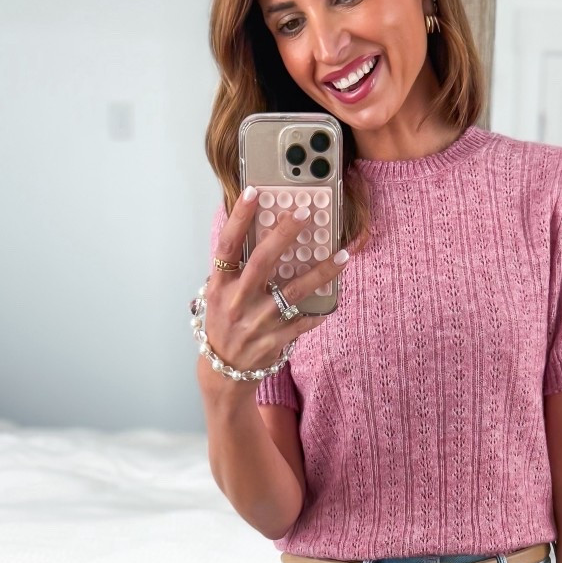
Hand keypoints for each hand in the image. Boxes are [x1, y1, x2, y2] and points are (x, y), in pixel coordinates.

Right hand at [199, 187, 348, 388]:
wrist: (222, 370)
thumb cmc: (223, 324)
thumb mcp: (219, 295)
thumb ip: (234, 270)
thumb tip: (259, 234)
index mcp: (221, 285)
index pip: (228, 245)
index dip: (239, 218)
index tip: (254, 192)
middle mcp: (237, 300)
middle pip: (263, 260)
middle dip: (285, 234)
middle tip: (306, 213)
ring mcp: (257, 321)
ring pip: (294, 290)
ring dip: (321, 272)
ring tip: (342, 256)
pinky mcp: (273, 340)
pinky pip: (302, 322)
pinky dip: (317, 313)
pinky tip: (331, 303)